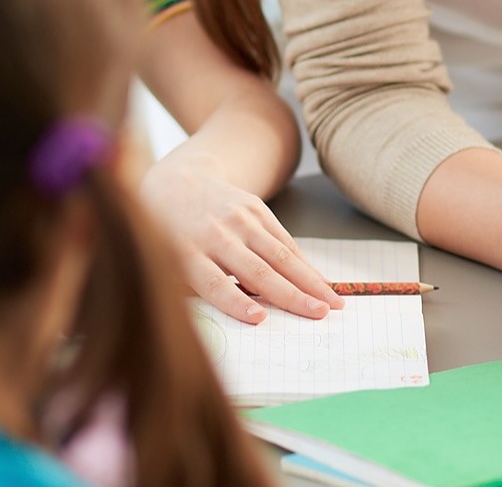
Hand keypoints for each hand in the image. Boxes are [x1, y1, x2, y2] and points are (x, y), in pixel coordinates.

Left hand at [139, 152, 341, 322]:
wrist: (178, 183)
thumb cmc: (169, 236)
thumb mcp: (168, 264)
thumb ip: (197, 289)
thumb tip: (246, 314)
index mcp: (186, 252)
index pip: (214, 282)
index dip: (236, 302)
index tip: (259, 318)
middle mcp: (215, 234)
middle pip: (257, 270)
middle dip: (291, 295)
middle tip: (319, 315)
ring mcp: (238, 219)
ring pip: (279, 254)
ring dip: (309, 281)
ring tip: (332, 302)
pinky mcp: (255, 208)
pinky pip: (284, 240)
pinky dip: (304, 264)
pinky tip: (320, 281)